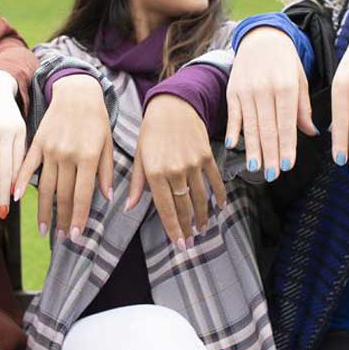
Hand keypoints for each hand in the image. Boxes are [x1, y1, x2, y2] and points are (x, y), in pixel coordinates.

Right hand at [13, 74, 111, 239]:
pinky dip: (20, 183)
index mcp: (88, 157)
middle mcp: (67, 156)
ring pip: (45, 188)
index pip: (83, 195)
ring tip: (44, 230)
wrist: (76, 90)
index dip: (80, 218)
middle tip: (62, 238)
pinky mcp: (37, 143)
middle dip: (63, 220)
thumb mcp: (108, 143)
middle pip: (63, 196)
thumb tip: (106, 198)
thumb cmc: (97, 118)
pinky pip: (27, 167)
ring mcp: (50, 150)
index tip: (77, 236)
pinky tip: (15, 200)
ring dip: (44, 211)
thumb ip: (107, 171)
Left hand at [127, 95, 226, 249]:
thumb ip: (136, 184)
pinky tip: (220, 207)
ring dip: (203, 215)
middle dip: (187, 227)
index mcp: (155, 173)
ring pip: (200, 197)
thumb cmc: (150, 131)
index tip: (179, 244)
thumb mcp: (139, 156)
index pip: (166, 208)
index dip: (173, 228)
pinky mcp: (206, 155)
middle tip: (190, 242)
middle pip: (184, 207)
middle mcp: (175, 170)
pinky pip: (215, 180)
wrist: (172, 105)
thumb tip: (128, 208)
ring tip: (203, 228)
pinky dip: (219, 195)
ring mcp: (193, 163)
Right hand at [226, 27, 317, 180]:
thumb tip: (312, 133)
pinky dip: (233, 131)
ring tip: (256, 167)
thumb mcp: (300, 79)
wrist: (261, 37)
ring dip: (253, 149)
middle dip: (270, 154)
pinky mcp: (233, 91)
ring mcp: (246, 91)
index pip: (287, 123)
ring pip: (250, 125)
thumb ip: (304, 107)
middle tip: (273, 175)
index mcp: (286, 87)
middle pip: (268, 128)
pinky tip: (233, 146)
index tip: (288, 165)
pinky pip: (233, 115)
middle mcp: (265, 89)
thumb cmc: (286, 61)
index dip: (287, 146)